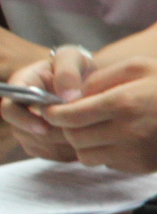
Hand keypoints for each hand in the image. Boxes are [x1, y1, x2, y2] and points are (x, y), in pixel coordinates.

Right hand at [1, 45, 92, 160]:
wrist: (90, 81)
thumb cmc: (77, 65)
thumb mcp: (73, 57)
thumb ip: (67, 72)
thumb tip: (67, 97)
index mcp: (21, 87)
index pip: (9, 109)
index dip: (24, 120)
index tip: (44, 126)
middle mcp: (20, 110)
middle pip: (23, 132)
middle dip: (51, 134)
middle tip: (78, 132)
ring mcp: (29, 128)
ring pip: (39, 145)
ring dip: (62, 144)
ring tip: (88, 133)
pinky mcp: (43, 143)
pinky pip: (53, 155)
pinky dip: (69, 151)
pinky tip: (87, 140)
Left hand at [31, 56, 156, 173]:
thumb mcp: (141, 65)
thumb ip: (102, 78)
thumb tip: (73, 95)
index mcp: (122, 102)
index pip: (67, 116)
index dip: (53, 113)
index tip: (51, 109)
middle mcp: (126, 132)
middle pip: (73, 139)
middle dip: (68, 128)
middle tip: (76, 118)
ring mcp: (135, 153)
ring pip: (87, 156)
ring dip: (85, 144)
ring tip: (99, 129)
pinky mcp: (143, 166)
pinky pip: (109, 164)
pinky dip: (108, 152)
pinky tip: (123, 138)